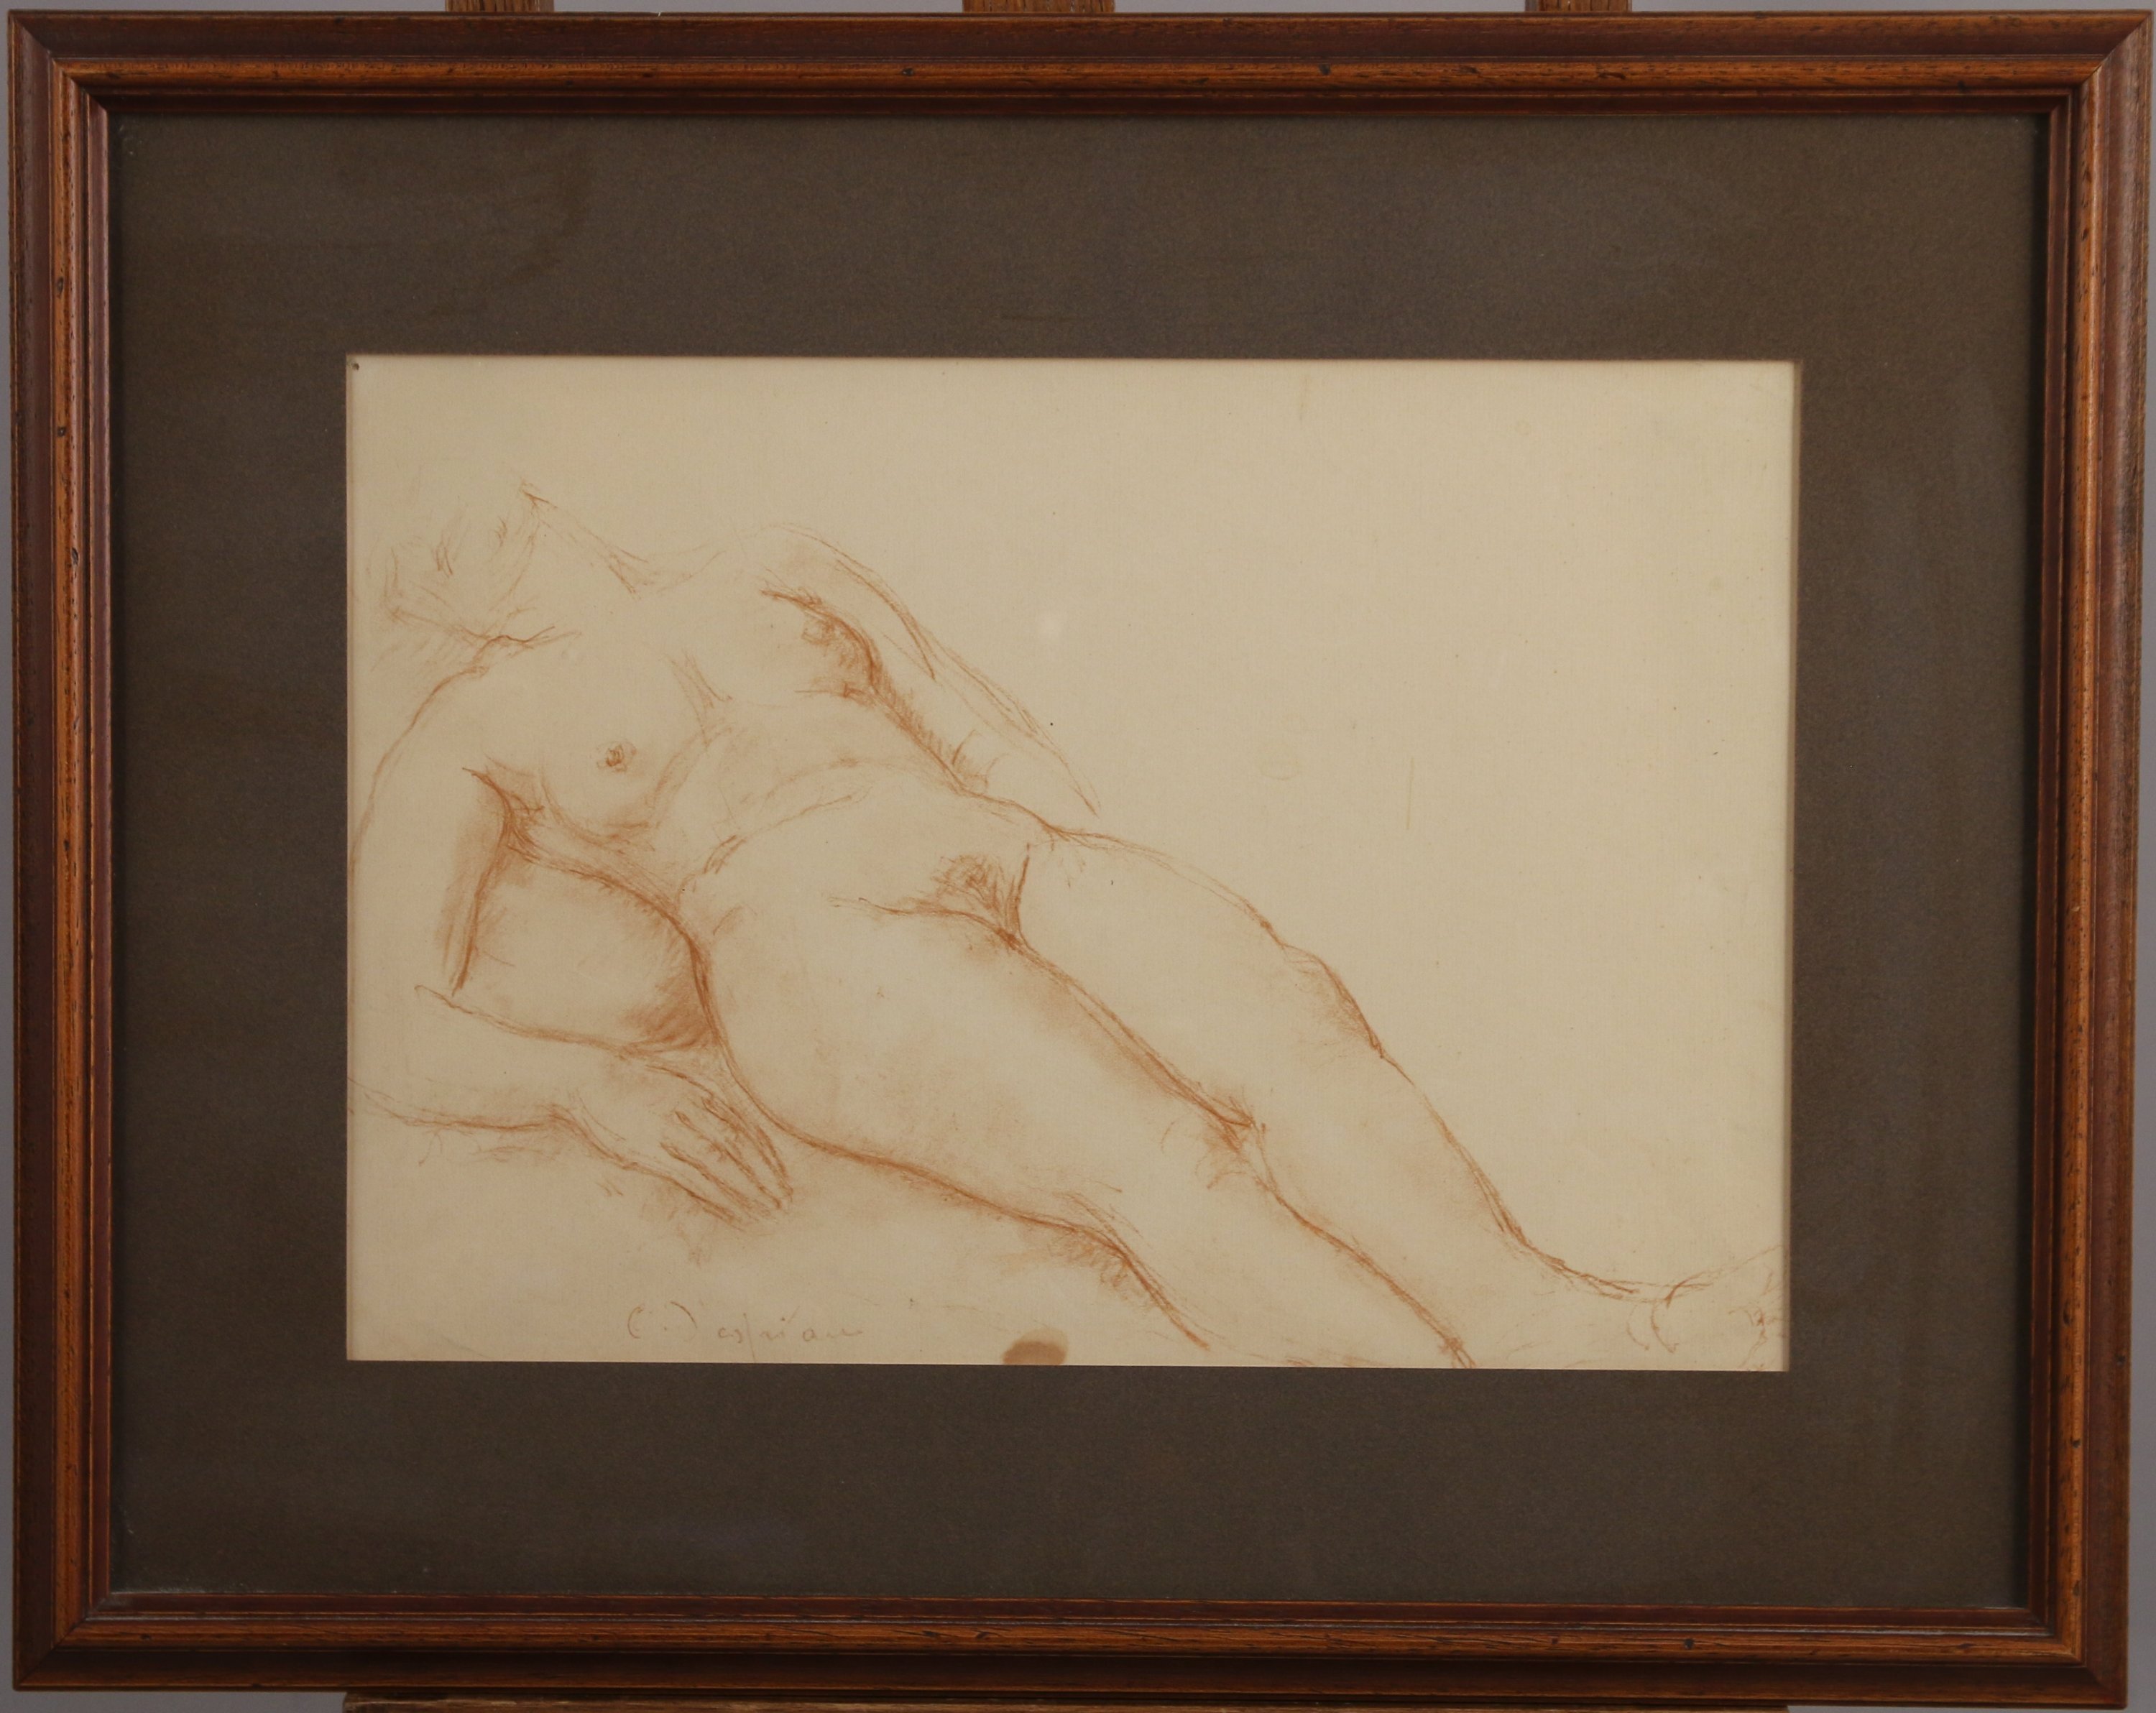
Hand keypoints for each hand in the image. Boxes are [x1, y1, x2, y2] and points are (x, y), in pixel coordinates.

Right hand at [565, 1056, 791, 1224]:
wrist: (586, 1077)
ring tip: (767, 1208)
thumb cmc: (627, 1081)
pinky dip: (717, 1193)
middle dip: (765, 1173)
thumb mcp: (671, 1079)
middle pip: (740, 1145)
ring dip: (747, 1187)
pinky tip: (732, 1208)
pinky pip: (692, 1176)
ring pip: (721, 1162)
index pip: (744, 1127)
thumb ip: (699, 1096)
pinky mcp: (651, 1150)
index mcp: (700, 1092)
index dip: (766, 1153)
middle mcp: (693, 1109)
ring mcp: (673, 1129)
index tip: (782, 1175)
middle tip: (785, 1198)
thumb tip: (723, 1114)